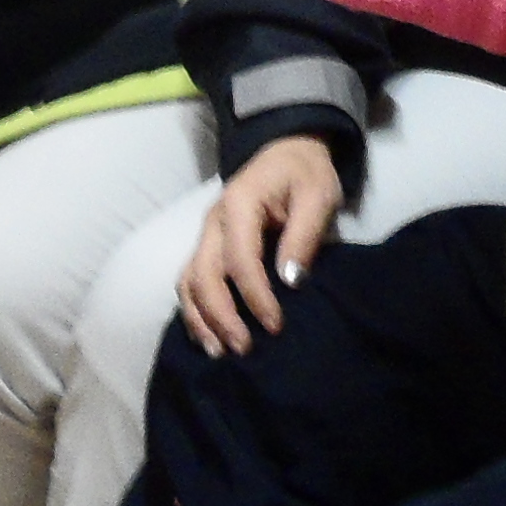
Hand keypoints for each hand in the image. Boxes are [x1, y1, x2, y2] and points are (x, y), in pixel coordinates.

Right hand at [177, 137, 346, 354]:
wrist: (287, 152)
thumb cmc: (305, 174)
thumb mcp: (317, 196)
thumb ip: (304, 236)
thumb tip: (290, 280)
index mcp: (240, 204)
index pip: (239, 259)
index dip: (255, 296)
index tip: (275, 325)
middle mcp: (213, 221)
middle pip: (203, 275)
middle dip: (221, 316)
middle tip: (245, 348)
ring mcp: (206, 235)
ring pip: (188, 282)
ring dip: (200, 319)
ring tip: (220, 353)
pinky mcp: (207, 247)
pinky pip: (191, 282)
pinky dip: (196, 311)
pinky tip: (210, 337)